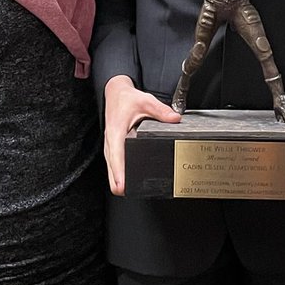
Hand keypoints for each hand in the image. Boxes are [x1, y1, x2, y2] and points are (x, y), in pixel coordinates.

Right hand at [104, 75, 180, 194]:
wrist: (115, 93)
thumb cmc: (126, 99)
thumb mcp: (145, 101)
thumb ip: (161, 110)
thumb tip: (174, 118)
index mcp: (116, 132)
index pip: (116, 156)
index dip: (119, 173)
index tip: (122, 185)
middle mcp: (110, 141)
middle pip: (111, 168)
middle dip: (117, 181)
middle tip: (127, 192)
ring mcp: (110, 146)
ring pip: (110, 168)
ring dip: (117, 178)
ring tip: (127, 190)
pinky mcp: (112, 147)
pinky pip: (112, 163)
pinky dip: (117, 172)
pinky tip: (126, 179)